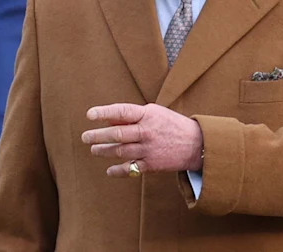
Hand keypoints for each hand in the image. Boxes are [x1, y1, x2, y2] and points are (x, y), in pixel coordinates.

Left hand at [81, 103, 203, 176]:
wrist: (196, 144)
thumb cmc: (172, 125)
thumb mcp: (156, 114)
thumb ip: (133, 117)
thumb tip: (108, 120)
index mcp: (148, 115)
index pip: (122, 112)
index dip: (104, 112)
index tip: (89, 114)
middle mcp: (147, 132)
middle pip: (117, 134)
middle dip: (97, 136)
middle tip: (85, 137)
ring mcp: (149, 149)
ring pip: (119, 151)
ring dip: (103, 151)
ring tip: (94, 149)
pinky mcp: (152, 164)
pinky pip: (129, 168)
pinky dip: (117, 170)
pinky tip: (109, 169)